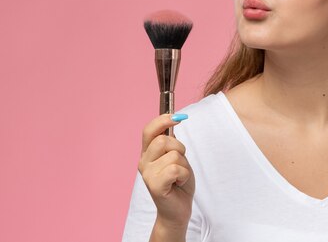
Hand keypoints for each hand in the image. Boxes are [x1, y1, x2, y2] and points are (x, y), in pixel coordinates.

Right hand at [138, 113, 194, 228]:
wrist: (178, 210)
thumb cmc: (178, 182)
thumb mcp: (176, 157)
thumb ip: (171, 141)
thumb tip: (174, 117)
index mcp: (147, 153)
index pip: (149, 130)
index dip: (162, 120)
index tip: (178, 117)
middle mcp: (144, 162)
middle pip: (163, 140)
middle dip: (179, 148)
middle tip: (181, 162)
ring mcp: (148, 174)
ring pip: (173, 155)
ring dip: (184, 165)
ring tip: (179, 177)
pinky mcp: (155, 186)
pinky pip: (175, 169)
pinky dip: (184, 175)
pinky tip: (179, 183)